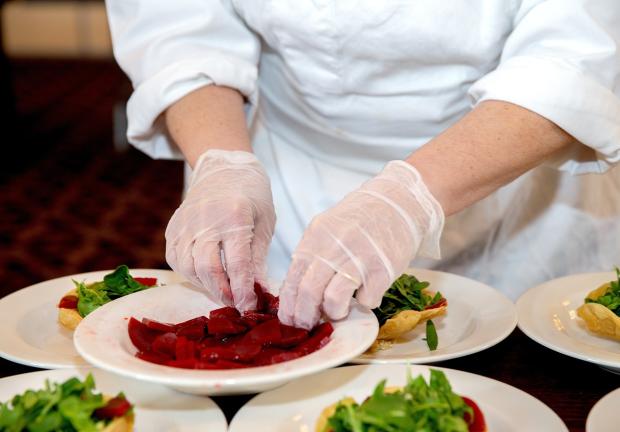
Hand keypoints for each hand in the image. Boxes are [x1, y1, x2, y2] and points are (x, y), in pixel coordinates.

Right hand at [165, 149, 274, 310]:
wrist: (224, 167)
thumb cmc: (252, 195)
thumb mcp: (264, 223)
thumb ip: (258, 259)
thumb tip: (259, 292)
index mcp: (235, 217)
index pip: (237, 264)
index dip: (242, 291)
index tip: (249, 307)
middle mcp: (206, 220)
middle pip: (208, 269)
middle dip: (222, 293)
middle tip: (236, 304)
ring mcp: (185, 223)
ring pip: (188, 267)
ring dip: (205, 285)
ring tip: (222, 290)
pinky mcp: (173, 227)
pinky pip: (175, 259)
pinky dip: (189, 273)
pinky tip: (205, 276)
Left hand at [278, 161, 443, 328]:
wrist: (398, 203)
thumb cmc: (360, 220)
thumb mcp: (327, 229)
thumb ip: (312, 255)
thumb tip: (298, 293)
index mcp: (315, 238)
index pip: (293, 278)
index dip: (289, 305)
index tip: (289, 320)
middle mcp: (333, 247)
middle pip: (309, 292)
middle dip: (305, 317)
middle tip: (309, 325)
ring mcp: (358, 259)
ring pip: (334, 300)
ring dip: (335, 312)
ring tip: (340, 310)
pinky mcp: (382, 270)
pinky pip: (367, 300)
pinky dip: (365, 302)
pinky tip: (368, 291)